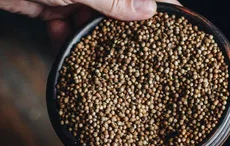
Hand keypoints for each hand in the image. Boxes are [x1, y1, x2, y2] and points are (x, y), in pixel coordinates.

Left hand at [0, 0, 180, 49]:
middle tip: (143, 52)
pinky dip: (66, 40)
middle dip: (126, 29)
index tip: (179, 25)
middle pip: (119, 7)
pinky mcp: (49, 5)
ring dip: (94, 39)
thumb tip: (149, 9)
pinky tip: (67, 48)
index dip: (162, 4)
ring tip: (104, 57)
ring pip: (93, 21)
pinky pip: (66, 27)